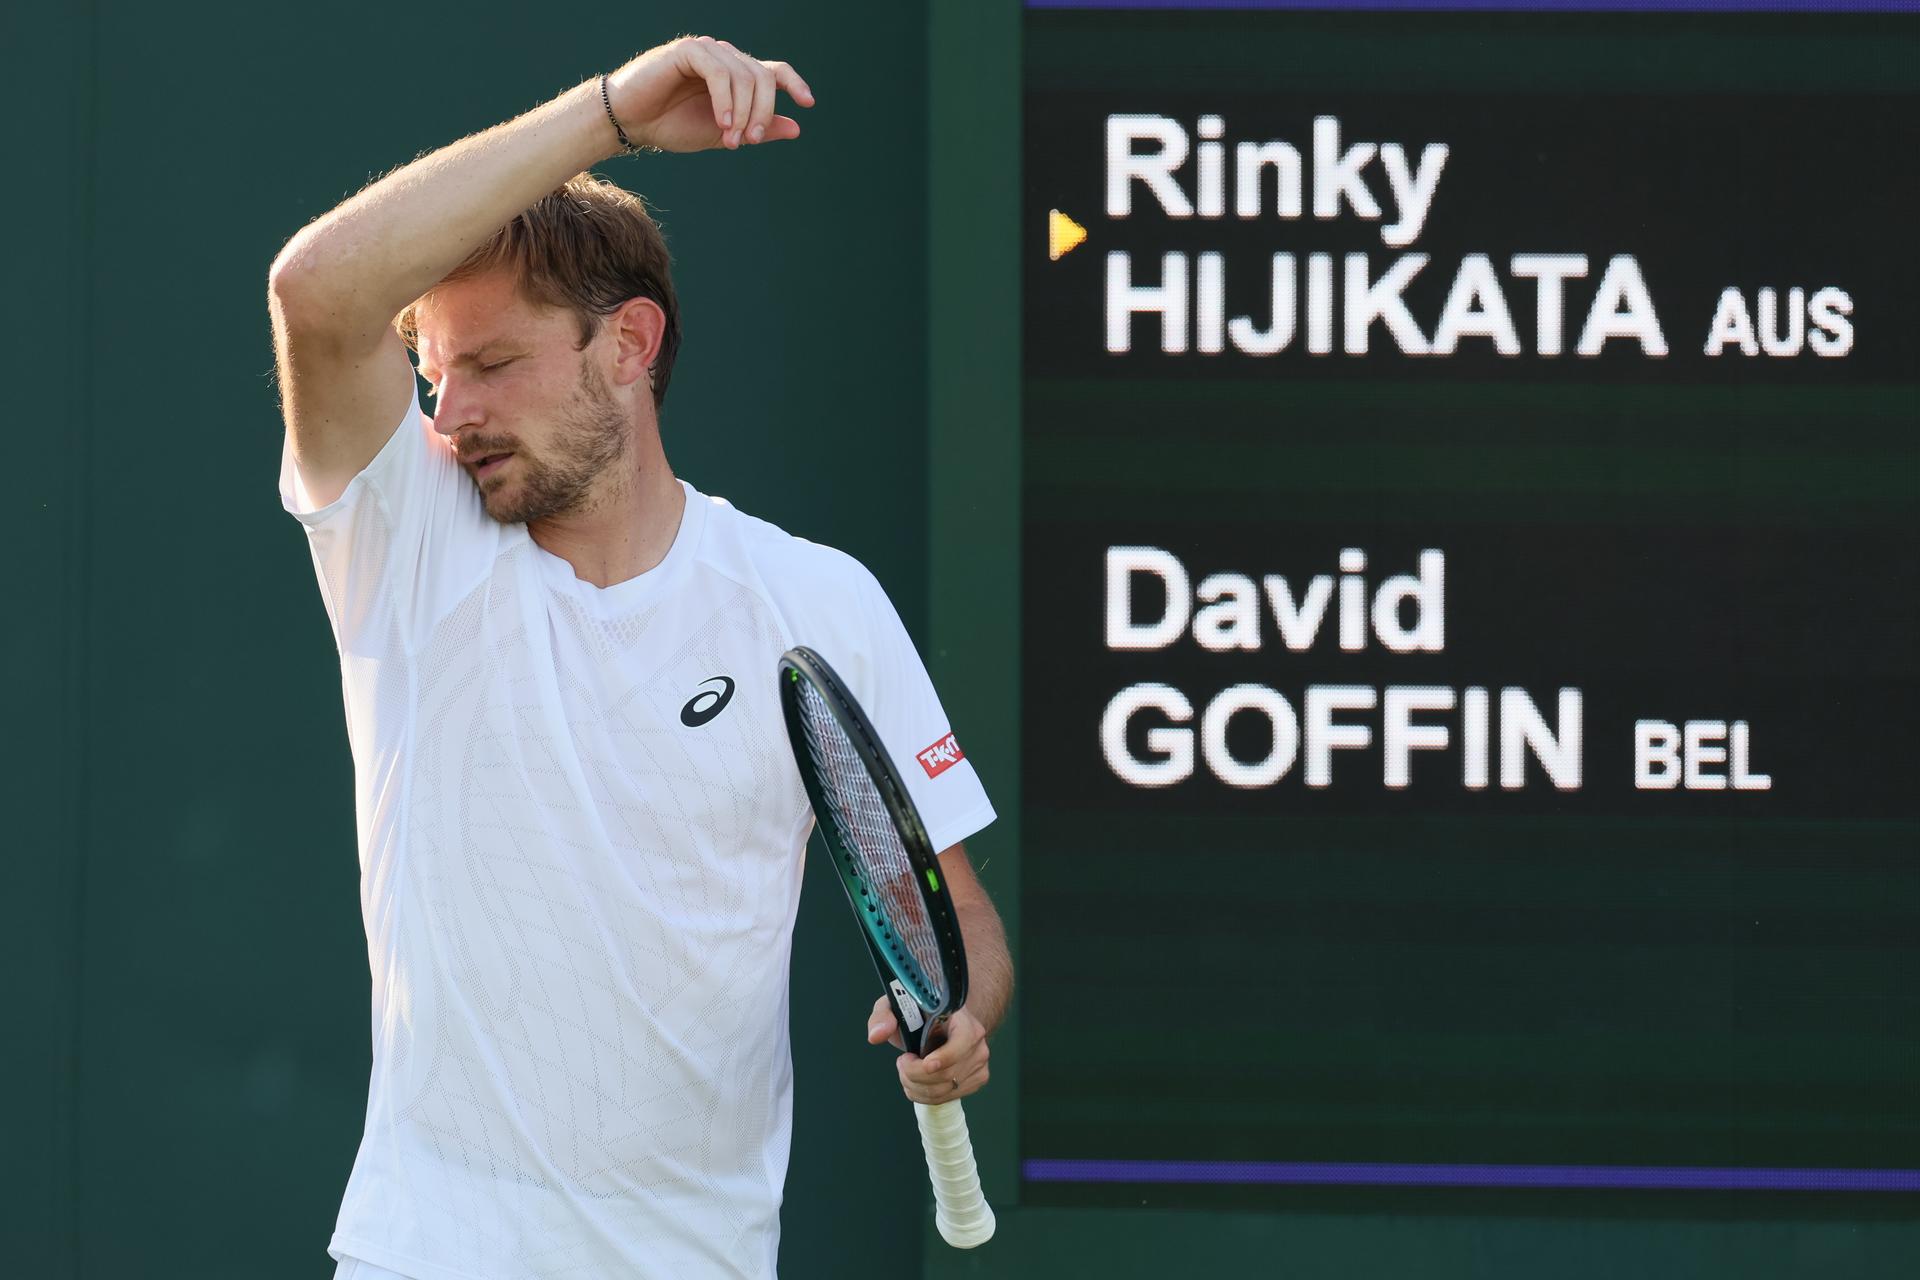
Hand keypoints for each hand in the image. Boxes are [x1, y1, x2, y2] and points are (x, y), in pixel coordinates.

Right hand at [606, 36, 813, 153]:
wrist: (631, 122)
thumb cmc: (671, 125)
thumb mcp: (723, 134)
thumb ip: (757, 130)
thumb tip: (796, 128)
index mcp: (735, 76)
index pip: (772, 71)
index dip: (793, 83)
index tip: (807, 103)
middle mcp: (724, 57)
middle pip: (762, 76)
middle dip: (762, 111)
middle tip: (751, 140)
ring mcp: (707, 50)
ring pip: (743, 75)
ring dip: (742, 112)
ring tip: (731, 139)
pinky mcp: (687, 50)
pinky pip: (718, 72)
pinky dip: (724, 100)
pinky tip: (721, 123)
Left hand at [867, 996, 992, 1104]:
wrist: (941, 1023)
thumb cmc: (920, 1014)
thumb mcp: (897, 1006)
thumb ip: (883, 1015)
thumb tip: (876, 1035)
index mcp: (963, 1018)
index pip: (964, 1041)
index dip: (945, 1057)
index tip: (925, 1063)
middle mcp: (977, 1041)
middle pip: (948, 1073)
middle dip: (915, 1074)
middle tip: (902, 1063)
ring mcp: (980, 1062)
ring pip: (945, 1090)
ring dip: (916, 1087)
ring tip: (907, 1071)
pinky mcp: (977, 1079)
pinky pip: (948, 1098)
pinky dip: (925, 1095)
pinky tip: (918, 1081)